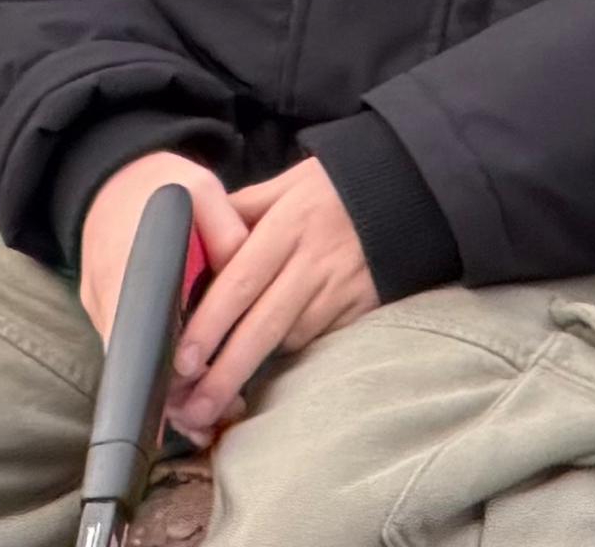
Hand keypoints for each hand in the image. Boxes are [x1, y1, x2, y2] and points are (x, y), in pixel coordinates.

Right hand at [79, 149, 244, 437]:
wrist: (108, 180)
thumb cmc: (159, 185)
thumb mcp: (198, 188)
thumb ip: (222, 224)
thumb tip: (245, 260)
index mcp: (129, 266)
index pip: (144, 332)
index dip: (167, 369)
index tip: (194, 395)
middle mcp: (107, 297)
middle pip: (134, 361)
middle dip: (170, 396)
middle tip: (208, 422)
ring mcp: (101, 309)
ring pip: (129, 365)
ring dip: (164, 392)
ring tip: (203, 421)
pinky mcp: (105, 314)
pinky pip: (128, 353)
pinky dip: (153, 375)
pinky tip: (185, 393)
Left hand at [169, 159, 384, 435]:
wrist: (412, 190)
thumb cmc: (336, 188)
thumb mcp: (289, 183)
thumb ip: (241, 210)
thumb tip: (190, 238)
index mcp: (289, 225)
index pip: (241, 281)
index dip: (209, 325)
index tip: (181, 362)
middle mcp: (314, 261)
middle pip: (262, 327)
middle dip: (225, 374)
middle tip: (192, 411)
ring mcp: (340, 289)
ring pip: (288, 339)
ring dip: (252, 371)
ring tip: (215, 404)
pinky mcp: (361, 308)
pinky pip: (315, 339)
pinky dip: (289, 351)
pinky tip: (267, 362)